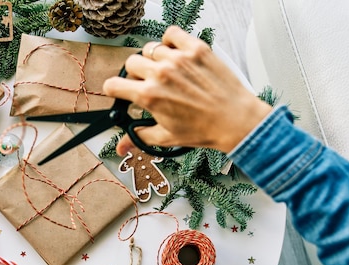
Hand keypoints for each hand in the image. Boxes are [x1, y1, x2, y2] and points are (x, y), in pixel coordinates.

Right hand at [103, 26, 271, 155]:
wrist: (235, 120)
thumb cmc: (204, 129)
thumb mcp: (166, 137)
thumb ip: (139, 137)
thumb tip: (121, 146)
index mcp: (149, 96)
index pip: (113, 84)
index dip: (114, 90)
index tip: (120, 91)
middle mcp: (161, 74)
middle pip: (131, 63)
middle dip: (134, 74)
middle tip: (147, 83)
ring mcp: (178, 59)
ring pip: (149, 48)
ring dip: (152, 59)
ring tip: (163, 70)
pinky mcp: (196, 49)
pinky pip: (171, 33)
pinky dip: (169, 41)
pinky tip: (174, 54)